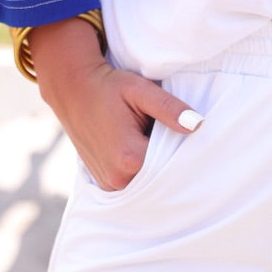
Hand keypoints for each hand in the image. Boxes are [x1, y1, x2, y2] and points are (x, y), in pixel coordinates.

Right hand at [29, 17, 202, 190]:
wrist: (73, 90)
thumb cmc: (108, 87)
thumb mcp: (140, 90)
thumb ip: (169, 108)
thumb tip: (198, 124)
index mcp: (130, 158)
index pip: (173, 163)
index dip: (182, 147)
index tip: (184, 132)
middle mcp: (118, 179)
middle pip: (160, 176)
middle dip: (168, 157)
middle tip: (168, 132)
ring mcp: (108, 184)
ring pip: (146, 181)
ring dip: (154, 164)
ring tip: (150, 136)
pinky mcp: (104, 183)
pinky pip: (132, 182)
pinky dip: (140, 169)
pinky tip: (140, 147)